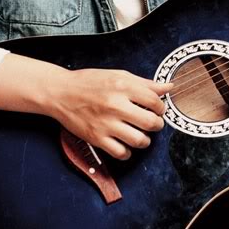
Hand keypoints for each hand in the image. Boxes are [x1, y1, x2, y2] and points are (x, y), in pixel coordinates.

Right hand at [47, 68, 171, 160]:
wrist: (60, 92)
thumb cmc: (89, 82)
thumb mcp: (118, 75)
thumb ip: (144, 83)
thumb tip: (168, 86)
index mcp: (123, 86)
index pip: (155, 102)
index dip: (161, 107)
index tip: (157, 109)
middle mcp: (116, 105)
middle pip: (151, 123)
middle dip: (157, 125)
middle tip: (152, 123)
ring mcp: (106, 123)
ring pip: (139, 140)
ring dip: (145, 140)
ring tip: (140, 134)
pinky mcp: (96, 138)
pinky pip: (121, 153)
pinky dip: (128, 152)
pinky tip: (125, 145)